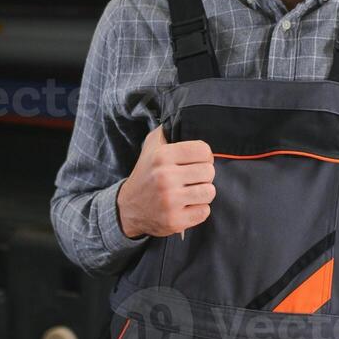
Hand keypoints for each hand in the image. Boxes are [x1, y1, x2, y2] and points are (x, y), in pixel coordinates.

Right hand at [117, 124, 214, 238]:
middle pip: (209, 172)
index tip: (196, 161)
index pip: (204, 151)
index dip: (204, 156)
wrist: (128, 208)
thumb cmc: (146, 173)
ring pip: (209, 192)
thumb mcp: (151, 146)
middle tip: (192, 178)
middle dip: (204, 175)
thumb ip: (168, 130)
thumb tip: (188, 117)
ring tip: (190, 192)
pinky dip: (198, 210)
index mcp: (162, 156)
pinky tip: (186, 206)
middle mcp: (165, 177)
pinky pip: (204, 212)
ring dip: (202, 193)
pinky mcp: (175, 221)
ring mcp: (170, 201)